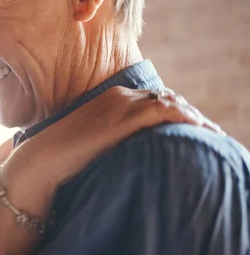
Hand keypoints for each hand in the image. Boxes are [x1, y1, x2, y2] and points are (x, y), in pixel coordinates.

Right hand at [1, 86, 222, 207]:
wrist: (44, 159)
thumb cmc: (63, 154)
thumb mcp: (92, 136)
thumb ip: (111, 132)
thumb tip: (126, 144)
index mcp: (110, 96)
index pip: (152, 97)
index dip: (174, 110)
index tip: (189, 126)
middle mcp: (118, 95)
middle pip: (165, 97)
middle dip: (187, 112)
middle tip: (205, 131)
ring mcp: (121, 105)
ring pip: (169, 102)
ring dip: (192, 116)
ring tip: (209, 133)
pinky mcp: (123, 119)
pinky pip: (164, 111)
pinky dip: (185, 117)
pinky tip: (199, 129)